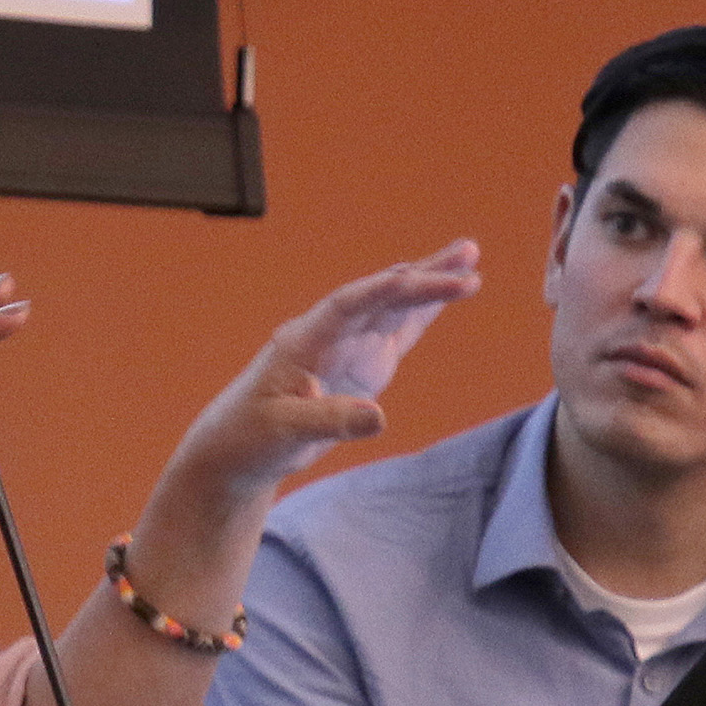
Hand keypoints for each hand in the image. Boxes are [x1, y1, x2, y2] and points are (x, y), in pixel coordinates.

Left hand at [171, 241, 480, 496]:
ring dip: (429, 284)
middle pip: (379, 295)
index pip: (351, 303)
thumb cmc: (249, 438)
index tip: (424, 278)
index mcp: (304, 339)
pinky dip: (423, 312)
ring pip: (393, 306)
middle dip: (422, 276)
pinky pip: (396, 330)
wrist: (235, 450)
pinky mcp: (360, 366)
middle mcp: (329, 334)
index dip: (387, 289)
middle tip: (468, 255)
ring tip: (470, 258)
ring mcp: (347, 347)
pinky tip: (448, 293)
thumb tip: (378, 416)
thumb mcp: (283, 432)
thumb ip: (329, 421)